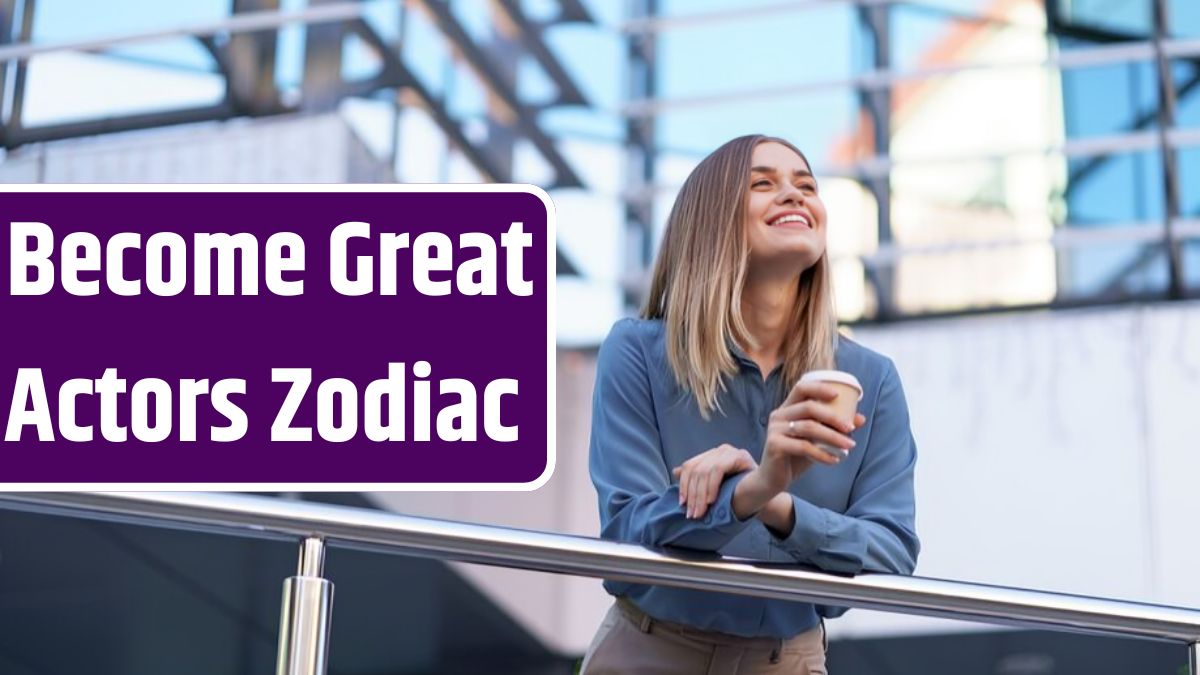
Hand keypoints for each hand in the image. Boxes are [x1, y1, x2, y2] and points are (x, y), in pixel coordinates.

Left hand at [672, 444, 756, 519]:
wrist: (766, 495)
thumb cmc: (740, 492)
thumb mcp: (715, 487)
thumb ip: (698, 479)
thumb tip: (675, 472)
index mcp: (712, 455)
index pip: (690, 466)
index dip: (683, 486)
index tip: (681, 504)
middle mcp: (720, 450)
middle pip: (695, 470)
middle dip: (692, 495)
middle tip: (692, 514)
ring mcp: (730, 451)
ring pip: (705, 471)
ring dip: (700, 495)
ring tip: (700, 512)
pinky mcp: (739, 455)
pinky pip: (718, 470)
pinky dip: (711, 487)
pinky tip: (711, 500)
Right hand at [752, 380, 864, 494]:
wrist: (773, 479)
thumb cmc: (796, 456)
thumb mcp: (817, 440)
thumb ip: (833, 428)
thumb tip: (860, 419)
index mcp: (787, 408)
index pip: (801, 388)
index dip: (819, 388)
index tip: (838, 395)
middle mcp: (778, 415)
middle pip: (808, 407)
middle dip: (833, 417)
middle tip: (850, 428)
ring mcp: (774, 430)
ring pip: (808, 427)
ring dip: (832, 437)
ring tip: (848, 446)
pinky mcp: (774, 445)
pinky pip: (803, 446)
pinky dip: (822, 453)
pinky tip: (834, 460)